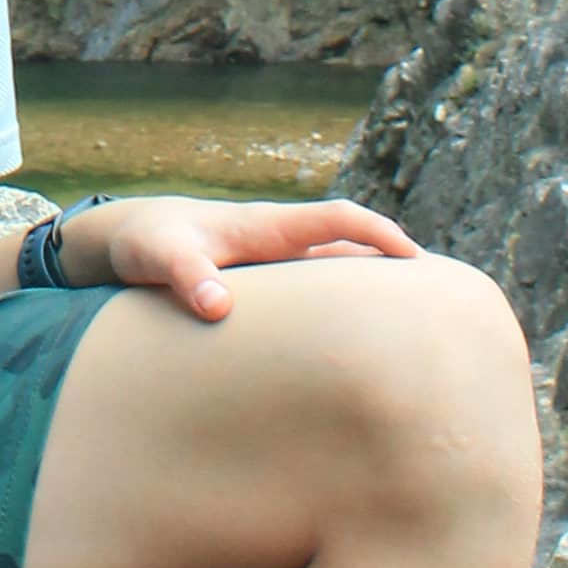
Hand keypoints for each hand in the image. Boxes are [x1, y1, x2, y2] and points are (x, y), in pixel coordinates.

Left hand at [71, 195, 415, 320]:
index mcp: (268, 226)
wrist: (126, 238)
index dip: (378, 235)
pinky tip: (351, 348)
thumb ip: (189, 277)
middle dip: (392, 267)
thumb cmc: (146, 243)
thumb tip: (220, 308)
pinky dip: (339, 311)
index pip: (338, 220)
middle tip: (441, 305)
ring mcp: (275, 262)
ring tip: (412, 335)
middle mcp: (279, 241)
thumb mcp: (160, 258)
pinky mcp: (264, 286)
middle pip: (350, 248)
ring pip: (335, 272)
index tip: (416, 261)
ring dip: (369, 292)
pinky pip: (313, 294)